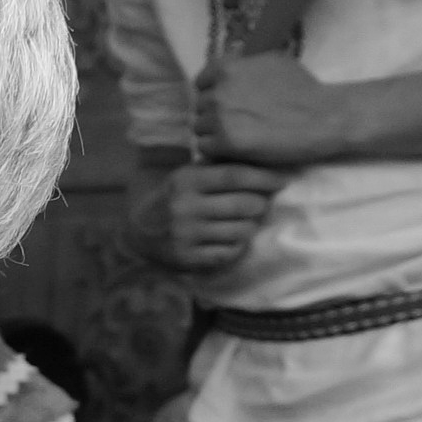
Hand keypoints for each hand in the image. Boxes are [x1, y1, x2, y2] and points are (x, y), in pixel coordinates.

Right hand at [143, 161, 286, 275]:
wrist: (139, 230)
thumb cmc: (176, 197)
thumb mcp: (190, 175)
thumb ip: (222, 168)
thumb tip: (267, 163)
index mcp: (186, 180)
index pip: (236, 176)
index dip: (265, 178)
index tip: (282, 181)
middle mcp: (185, 207)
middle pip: (245, 204)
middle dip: (261, 204)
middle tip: (260, 204)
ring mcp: (185, 235)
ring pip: (243, 231)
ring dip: (251, 226)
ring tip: (244, 222)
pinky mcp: (187, 258)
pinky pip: (230, 253)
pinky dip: (237, 246)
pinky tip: (231, 239)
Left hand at [193, 52, 354, 166]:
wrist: (321, 117)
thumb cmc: (303, 89)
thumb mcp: (272, 61)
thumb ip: (245, 65)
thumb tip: (230, 65)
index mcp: (228, 69)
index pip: (201, 82)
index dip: (211, 92)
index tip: (224, 102)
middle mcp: (219, 91)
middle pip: (199, 107)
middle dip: (212, 114)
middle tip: (234, 122)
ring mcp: (220, 117)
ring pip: (199, 128)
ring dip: (213, 133)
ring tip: (237, 136)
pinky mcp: (225, 142)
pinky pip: (205, 148)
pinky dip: (217, 150)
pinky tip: (236, 148)